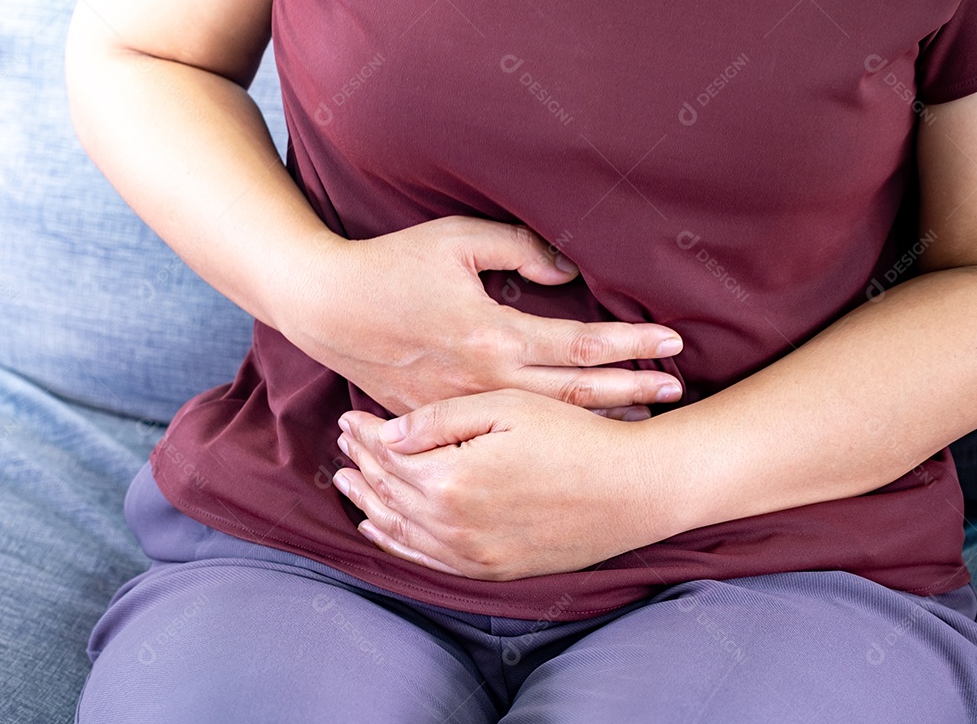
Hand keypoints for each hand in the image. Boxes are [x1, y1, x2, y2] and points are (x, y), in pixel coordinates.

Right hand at [278, 215, 683, 415]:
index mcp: (493, 336)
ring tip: (642, 417)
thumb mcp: (455, 240)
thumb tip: (569, 271)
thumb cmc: (390, 267)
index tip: (674, 342)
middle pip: (576, 394)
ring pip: (545, 422)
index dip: (632, 343)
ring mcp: (462, 408)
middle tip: (678, 390)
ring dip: (598, 418)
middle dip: (633, 390)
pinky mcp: (441, 421)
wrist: (326, 308)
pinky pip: (505, 433)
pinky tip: (572, 433)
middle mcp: (485, 382)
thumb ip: (518, 249)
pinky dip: (548, 432)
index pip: (581, 345)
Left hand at [332, 388, 686, 579]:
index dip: (364, 434)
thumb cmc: (575, 437)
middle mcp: (453, 525)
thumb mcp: (507, 407)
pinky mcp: (491, 570)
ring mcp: (472, 554)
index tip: (348, 416)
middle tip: (342, 443)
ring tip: (348, 482)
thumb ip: (440, 421)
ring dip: (370, 504)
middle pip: (388, 492)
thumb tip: (386, 435)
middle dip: (361, 465)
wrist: (634, 490)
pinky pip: (427, 561)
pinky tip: (380, 529)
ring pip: (400, 530)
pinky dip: (397, 544)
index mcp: (451, 479)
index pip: (388, 455)